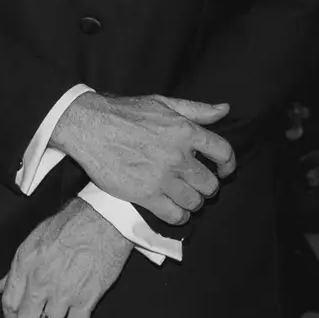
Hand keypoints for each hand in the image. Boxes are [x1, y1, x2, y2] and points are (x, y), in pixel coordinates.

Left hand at [0, 199, 129, 317]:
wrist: (102, 218)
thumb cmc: (71, 222)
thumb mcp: (35, 239)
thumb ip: (16, 268)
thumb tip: (0, 285)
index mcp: (25, 264)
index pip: (9, 302)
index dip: (11, 314)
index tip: (16, 315)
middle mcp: (41, 281)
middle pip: (26, 317)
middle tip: (36, 315)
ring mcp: (63, 292)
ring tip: (55, 310)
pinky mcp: (85, 298)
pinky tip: (72, 314)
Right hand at [51, 92, 233, 223]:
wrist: (89, 127)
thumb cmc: (124, 112)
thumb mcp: (162, 103)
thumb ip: (196, 109)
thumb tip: (224, 109)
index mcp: (185, 130)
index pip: (223, 152)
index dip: (228, 165)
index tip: (224, 171)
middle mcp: (178, 155)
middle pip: (210, 184)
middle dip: (206, 187)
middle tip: (195, 185)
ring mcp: (162, 177)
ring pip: (195, 202)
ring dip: (192, 202)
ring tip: (183, 197)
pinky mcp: (145, 195)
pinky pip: (175, 216)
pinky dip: (178, 216)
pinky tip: (173, 210)